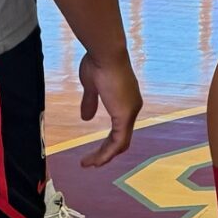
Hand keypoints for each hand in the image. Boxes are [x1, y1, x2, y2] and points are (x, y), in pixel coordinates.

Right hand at [76, 51, 143, 168]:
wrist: (105, 53)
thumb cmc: (98, 63)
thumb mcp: (91, 86)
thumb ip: (90, 102)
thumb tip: (86, 117)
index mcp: (126, 100)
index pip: (120, 128)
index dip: (108, 142)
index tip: (94, 151)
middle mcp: (132, 107)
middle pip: (121, 138)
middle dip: (106, 152)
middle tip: (91, 162)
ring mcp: (130, 112)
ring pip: (120, 143)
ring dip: (104, 156)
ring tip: (89, 164)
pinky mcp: (124, 115)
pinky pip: (118, 142)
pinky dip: (106, 154)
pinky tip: (95, 160)